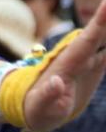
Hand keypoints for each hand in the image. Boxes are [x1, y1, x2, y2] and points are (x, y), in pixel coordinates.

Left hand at [22, 0, 105, 131]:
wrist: (33, 109)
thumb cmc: (34, 109)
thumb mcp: (39, 106)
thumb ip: (48, 95)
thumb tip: (56, 82)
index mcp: (66, 64)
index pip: (86, 40)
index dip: (99, 23)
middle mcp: (77, 57)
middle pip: (98, 33)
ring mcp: (85, 61)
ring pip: (104, 40)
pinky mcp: (91, 69)